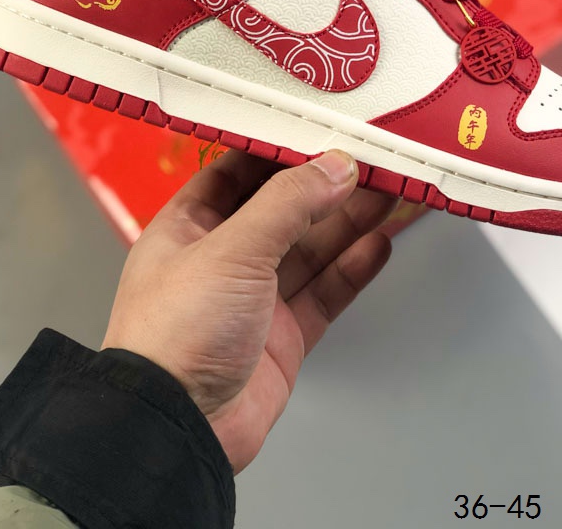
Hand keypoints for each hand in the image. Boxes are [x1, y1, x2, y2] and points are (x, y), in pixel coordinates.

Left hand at [101, 149, 394, 471]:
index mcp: (189, 227)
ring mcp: (255, 299)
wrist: (178, 430)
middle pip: (284, 209)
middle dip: (326, 186)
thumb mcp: (231, 250)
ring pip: (311, 249)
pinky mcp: (283, 336)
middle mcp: (221, 259)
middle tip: (370, 162)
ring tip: (389, 193)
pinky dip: (353, 268)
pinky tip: (378, 245)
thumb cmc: (173, 337)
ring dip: (349, 221)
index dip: (280, 150)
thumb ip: (288, 204)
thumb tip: (333, 166)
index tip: (321, 131)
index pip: (238, 172)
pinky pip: (325, 292)